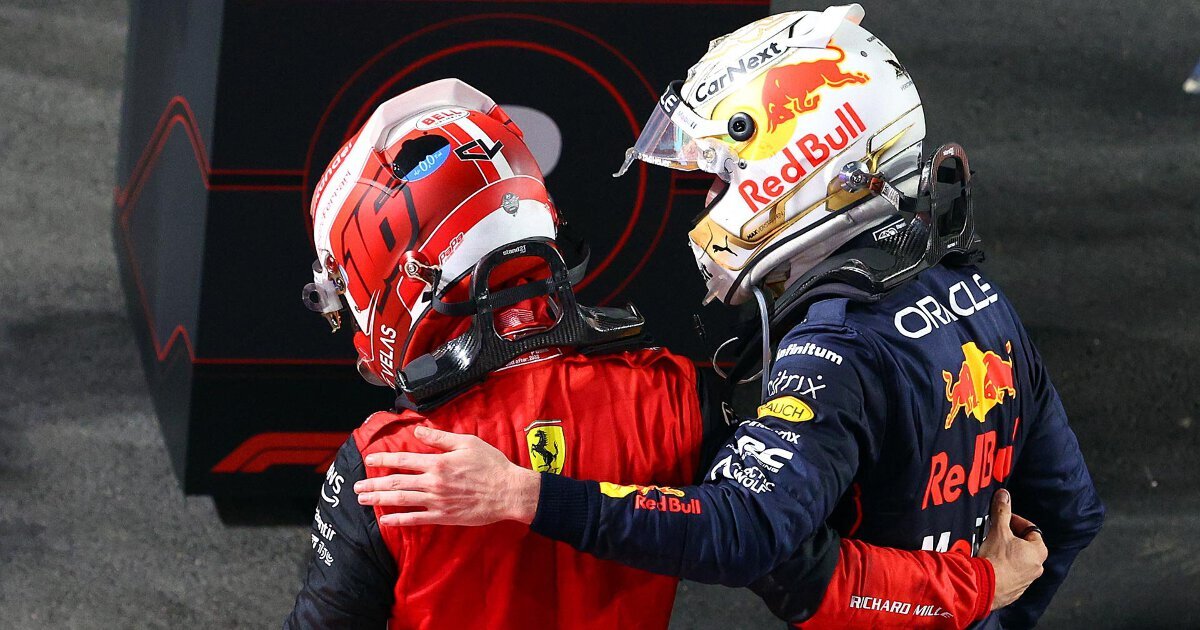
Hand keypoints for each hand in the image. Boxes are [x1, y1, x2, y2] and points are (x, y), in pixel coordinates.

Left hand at [353, 426, 541, 526]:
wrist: (508, 492)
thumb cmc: (491, 465)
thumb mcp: (468, 443)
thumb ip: (441, 438)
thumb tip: (418, 432)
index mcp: (438, 463)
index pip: (404, 459)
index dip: (384, 459)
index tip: (369, 459)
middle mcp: (433, 482)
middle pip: (396, 483)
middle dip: (373, 484)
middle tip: (356, 486)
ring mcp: (437, 501)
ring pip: (402, 501)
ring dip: (379, 500)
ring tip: (363, 499)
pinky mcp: (444, 517)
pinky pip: (416, 520)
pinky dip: (399, 520)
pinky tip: (385, 520)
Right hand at [978, 488, 1047, 609]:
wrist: (983, 586)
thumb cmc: (995, 559)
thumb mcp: (998, 530)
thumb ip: (1002, 511)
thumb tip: (1004, 495)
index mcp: (1038, 552)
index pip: (1032, 530)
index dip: (1017, 521)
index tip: (1004, 519)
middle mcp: (1036, 568)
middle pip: (1026, 547)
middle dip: (1012, 538)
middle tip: (997, 533)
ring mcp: (1026, 582)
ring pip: (1019, 562)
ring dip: (1008, 554)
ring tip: (991, 549)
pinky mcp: (1014, 592)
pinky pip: (1011, 576)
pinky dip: (1003, 569)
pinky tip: (990, 565)